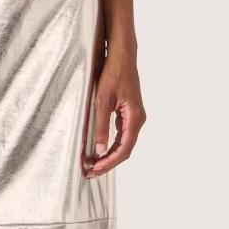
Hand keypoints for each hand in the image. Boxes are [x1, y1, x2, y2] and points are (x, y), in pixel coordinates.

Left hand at [83, 52, 145, 177]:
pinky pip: (122, 136)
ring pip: (123, 144)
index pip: (124, 149)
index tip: (95, 169)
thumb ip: (101, 126)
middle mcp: (137, 120)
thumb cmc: (113, 73)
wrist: (122, 55)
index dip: (109, 162)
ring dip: (109, 156)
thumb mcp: (102, 101)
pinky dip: (111, 146)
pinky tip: (99, 151)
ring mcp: (134, 117)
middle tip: (90, 172)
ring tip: (93, 166)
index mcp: (134, 118)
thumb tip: (99, 150)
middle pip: (125, 150)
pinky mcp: (128, 114)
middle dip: (108, 163)